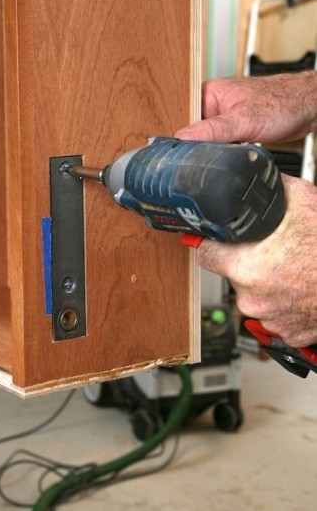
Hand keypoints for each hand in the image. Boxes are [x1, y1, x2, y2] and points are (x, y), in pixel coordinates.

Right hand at [175, 71, 316, 143]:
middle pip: (194, 133)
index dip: (182, 139)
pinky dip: (226, 151)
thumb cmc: (282, 102)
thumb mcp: (242, 120)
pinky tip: (233, 152)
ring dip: (215, 150)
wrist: (307, 107)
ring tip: (228, 149)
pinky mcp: (234, 129)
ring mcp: (223, 118)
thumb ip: (212, 131)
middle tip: (212, 154)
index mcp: (207, 94)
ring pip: (208, 141)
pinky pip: (221, 144)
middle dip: (202, 146)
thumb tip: (182, 139)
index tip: (184, 155)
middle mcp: (213, 105)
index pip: (184, 119)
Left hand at [194, 175, 316, 347]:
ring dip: (268, 282)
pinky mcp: (287, 334)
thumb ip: (271, 191)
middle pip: (233, 273)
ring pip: (256, 294)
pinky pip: (276, 313)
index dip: (212, 241)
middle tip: (273, 249)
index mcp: (246, 267)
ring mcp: (270, 320)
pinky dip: (285, 301)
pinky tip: (301, 286)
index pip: (206, 254)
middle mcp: (252, 298)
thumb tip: (253, 176)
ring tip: (293, 268)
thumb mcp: (304, 203)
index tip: (218, 237)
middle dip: (248, 260)